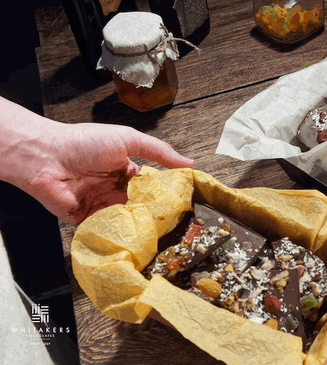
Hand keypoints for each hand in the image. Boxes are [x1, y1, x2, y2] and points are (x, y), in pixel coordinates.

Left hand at [22, 122, 194, 223]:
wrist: (46, 156)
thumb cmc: (83, 142)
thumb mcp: (128, 139)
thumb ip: (159, 151)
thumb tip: (189, 163)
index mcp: (126, 170)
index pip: (152, 185)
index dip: (166, 193)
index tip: (183, 202)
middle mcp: (115, 189)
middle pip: (141, 205)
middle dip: (155, 213)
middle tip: (173, 221)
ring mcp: (101, 205)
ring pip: (128, 220)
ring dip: (139, 224)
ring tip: (156, 229)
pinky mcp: (87, 220)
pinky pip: (107, 230)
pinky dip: (118, 233)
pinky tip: (132, 234)